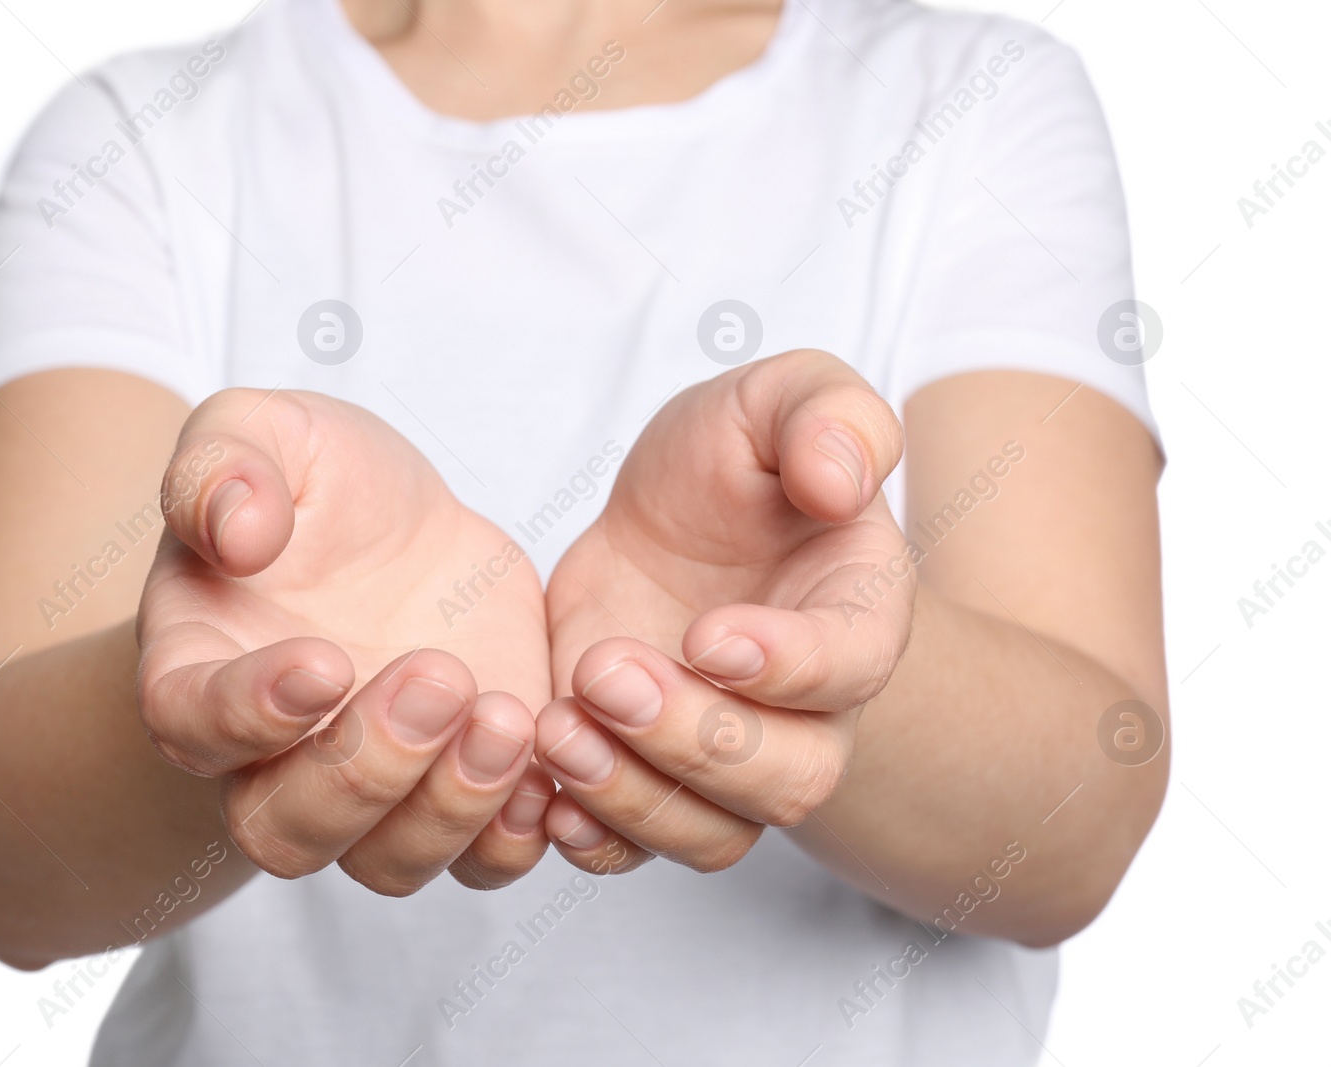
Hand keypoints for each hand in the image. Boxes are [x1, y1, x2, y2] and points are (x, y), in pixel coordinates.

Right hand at [137, 389, 554, 893]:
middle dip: (366, 769)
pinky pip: (480, 862)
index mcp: (201, 670)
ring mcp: (374, 790)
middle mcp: (274, 760)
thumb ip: (224, 466)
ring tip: (507, 717)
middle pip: (287, 829)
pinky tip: (549, 766)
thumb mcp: (262, 433)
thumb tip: (236, 532)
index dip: (249, 712)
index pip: (192, 726)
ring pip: (387, 863)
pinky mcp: (461, 791)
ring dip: (447, 809)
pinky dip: (513, 837)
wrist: (400, 530)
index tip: (325, 661)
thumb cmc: (314, 490)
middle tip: (439, 676)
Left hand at [537, 351, 912, 873]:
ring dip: (632, 795)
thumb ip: (831, 417)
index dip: (786, 666)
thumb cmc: (740, 465)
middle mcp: (809, 712)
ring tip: (556, 728)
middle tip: (605, 672)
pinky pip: (640, 848)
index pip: (850, 666)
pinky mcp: (650, 774)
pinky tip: (540, 791)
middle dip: (693, 739)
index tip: (708, 634)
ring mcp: (730, 758)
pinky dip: (593, 837)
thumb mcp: (786, 398)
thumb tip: (842, 482)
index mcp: (856, 613)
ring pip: (713, 832)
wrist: (676, 521)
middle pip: (785, 777)